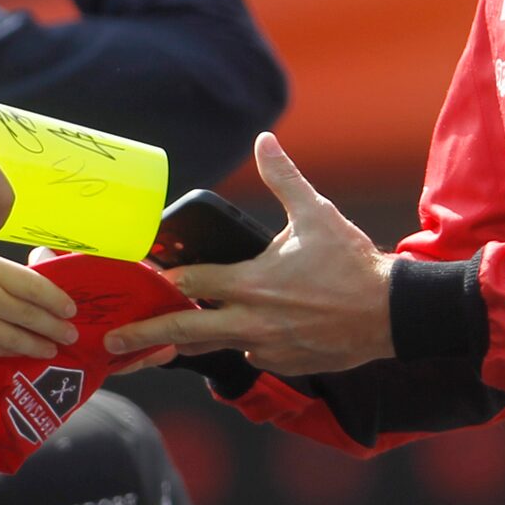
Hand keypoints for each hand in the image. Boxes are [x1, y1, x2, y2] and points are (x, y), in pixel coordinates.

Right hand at [0, 252, 77, 356]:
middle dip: (56, 326)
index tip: (70, 307)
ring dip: (41, 344)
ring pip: (19, 336)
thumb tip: (23, 287)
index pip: (33, 284)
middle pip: (32, 313)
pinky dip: (14, 352)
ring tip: (54, 348)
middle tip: (72, 333)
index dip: (56, 298)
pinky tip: (24, 353)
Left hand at [104, 133, 394, 375]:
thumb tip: (265, 141)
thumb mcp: (316, 214)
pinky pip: (251, 354)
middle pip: (185, 329)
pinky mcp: (284, 364)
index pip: (192, 283)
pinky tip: (243, 331)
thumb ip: (283, 178)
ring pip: (216, 347)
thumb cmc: (352, 263)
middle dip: (144, 336)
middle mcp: (252, 320)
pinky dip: (242, 343)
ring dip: (188, 344)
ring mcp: (267, 346)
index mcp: (252, 282)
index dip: (161, 279)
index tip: (135, 279)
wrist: (392, 313)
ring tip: (152, 350)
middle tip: (112, 342)